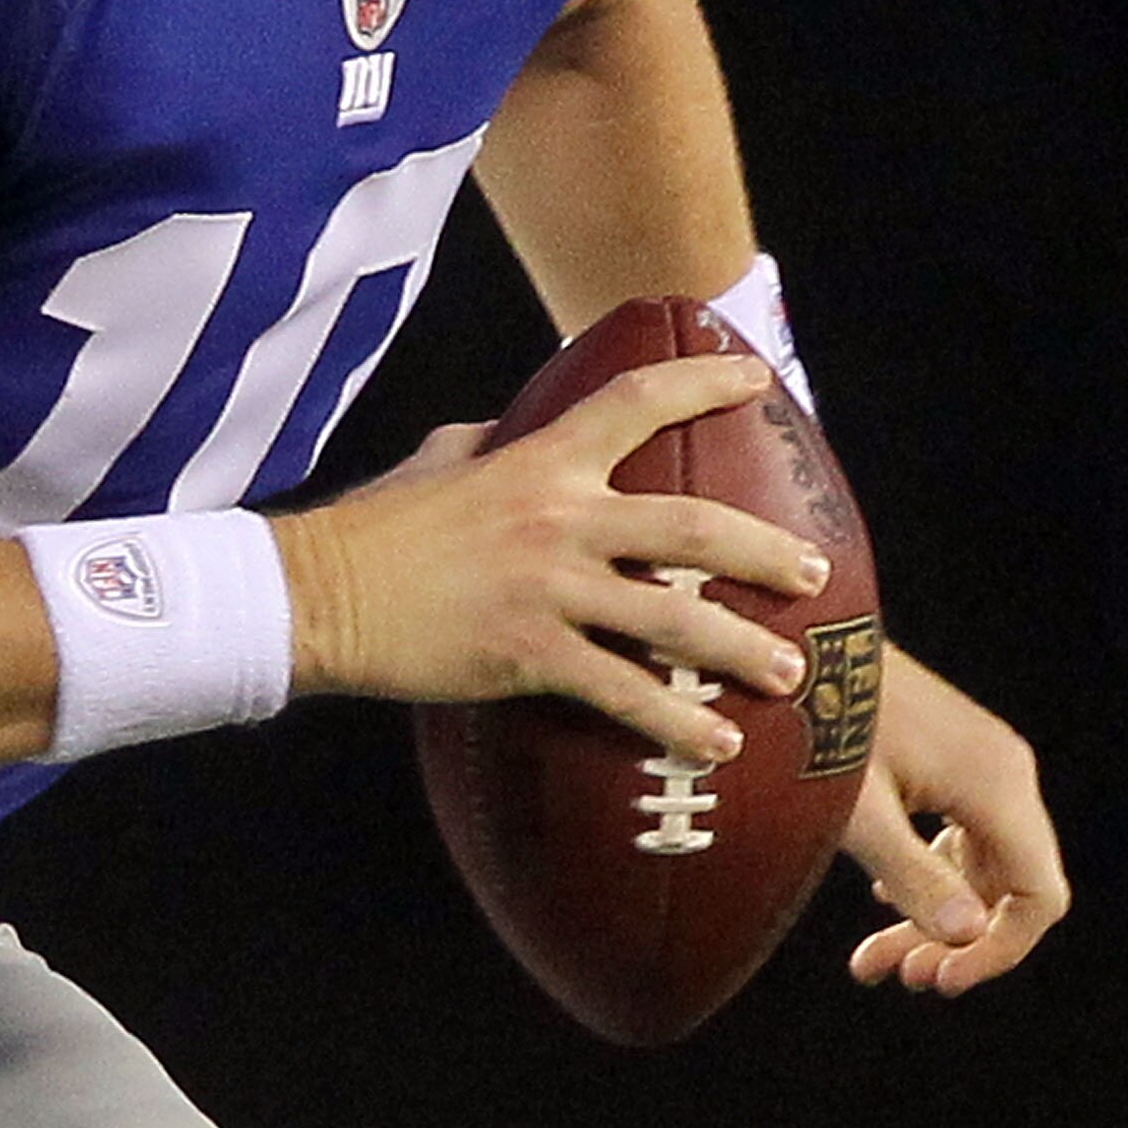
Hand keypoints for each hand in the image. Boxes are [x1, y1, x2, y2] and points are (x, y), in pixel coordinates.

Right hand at [277, 352, 831, 764]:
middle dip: (762, 552)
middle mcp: (556, 516)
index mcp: (538, 459)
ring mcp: (547, 587)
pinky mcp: (527, 653)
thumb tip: (517, 428)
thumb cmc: (375, 526)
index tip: (759, 382)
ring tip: (787, 675)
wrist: (317, 593)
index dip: (703, 383)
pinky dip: (674, 722)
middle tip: (811, 574)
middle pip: (689, 527)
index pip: (635, 402)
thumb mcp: (440, 460)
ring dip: (739, 649)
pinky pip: (621, 691)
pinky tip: (713, 745)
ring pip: (671, 620)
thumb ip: (496, 444)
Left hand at [840, 645, 1068, 993]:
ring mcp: (980, 757)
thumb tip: (967, 937)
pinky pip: (961, 832)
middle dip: (957, 941)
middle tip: (897, 974)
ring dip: (936, 913)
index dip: (1000, 951)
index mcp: (996, 783)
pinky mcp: (951, 753)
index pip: (1039, 895)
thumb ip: (914, 876)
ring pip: (981, 862)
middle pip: (1009, 884)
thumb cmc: (814, 715)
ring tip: (876, 957)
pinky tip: (882, 893)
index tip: (938, 979)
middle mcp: (1003, 768)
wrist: (791, 641)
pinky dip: (929, 873)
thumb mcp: (856, 810)